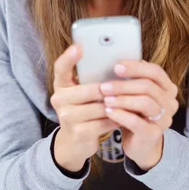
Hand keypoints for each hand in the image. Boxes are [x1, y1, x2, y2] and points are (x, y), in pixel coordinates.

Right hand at [51, 45, 116, 171]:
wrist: (75, 142)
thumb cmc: (84, 110)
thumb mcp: (82, 94)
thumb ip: (91, 80)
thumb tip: (116, 63)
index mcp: (61, 85)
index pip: (60, 68)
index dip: (69, 57)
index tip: (79, 47)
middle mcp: (59, 99)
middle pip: (89, 89)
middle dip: (109, 90)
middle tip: (125, 86)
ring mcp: (66, 117)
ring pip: (100, 107)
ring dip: (116, 105)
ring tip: (130, 102)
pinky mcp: (77, 132)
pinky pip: (104, 122)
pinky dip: (116, 119)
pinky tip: (123, 117)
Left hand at [99, 61, 178, 170]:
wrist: (141, 143)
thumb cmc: (136, 113)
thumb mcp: (136, 94)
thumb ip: (133, 80)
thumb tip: (117, 64)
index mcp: (168, 88)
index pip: (155, 72)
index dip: (135, 67)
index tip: (116, 67)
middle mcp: (170, 103)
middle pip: (148, 86)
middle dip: (123, 85)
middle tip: (104, 86)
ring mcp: (164, 119)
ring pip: (144, 102)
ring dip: (122, 99)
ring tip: (105, 99)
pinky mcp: (154, 135)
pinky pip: (136, 122)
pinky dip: (120, 115)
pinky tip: (108, 112)